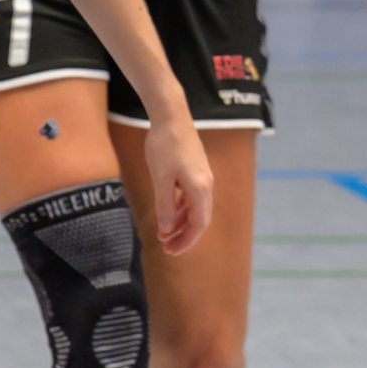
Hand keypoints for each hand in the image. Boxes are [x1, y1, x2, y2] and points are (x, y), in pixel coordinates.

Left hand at [137, 107, 214, 255]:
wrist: (171, 116)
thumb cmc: (164, 145)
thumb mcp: (160, 177)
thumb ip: (164, 204)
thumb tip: (165, 230)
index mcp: (200, 189)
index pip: (199, 224)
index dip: (186, 240)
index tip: (171, 251)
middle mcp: (206, 185)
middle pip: (199, 219)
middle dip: (183, 236)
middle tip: (166, 249)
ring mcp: (202, 178)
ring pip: (194, 208)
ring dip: (180, 223)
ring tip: (164, 235)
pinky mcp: (195, 172)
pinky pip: (190, 197)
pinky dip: (181, 208)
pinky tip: (169, 214)